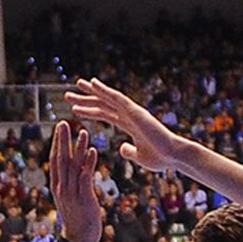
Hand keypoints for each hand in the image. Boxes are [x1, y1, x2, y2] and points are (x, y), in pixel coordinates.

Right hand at [49, 118, 103, 241]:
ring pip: (73, 166)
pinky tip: (94, 151)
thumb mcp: (71, 198)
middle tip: (63, 122)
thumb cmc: (78, 219)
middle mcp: (62, 187)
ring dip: (78, 148)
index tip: (59, 128)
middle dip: (62, 140)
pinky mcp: (83, 198)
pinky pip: (85, 177)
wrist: (79, 240)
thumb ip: (71, 183)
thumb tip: (75, 169)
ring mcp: (71, 193)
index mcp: (58, 186)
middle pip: (61, 159)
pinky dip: (89, 163)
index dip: (57, 143)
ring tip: (83, 131)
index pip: (55, 160)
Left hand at [64, 77, 181, 172]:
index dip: (89, 110)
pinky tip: (93, 83)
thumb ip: (130, 151)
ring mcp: (132, 111)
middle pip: (102, 104)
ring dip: (91, 91)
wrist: (174, 155)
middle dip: (85, 99)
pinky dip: (104, 90)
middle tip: (68, 94)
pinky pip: (117, 98)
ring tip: (76, 84)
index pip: (104, 114)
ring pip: (107, 98)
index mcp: (129, 124)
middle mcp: (129, 115)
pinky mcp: (136, 111)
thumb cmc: (161, 158)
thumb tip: (121, 147)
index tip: (74, 108)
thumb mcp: (140, 156)